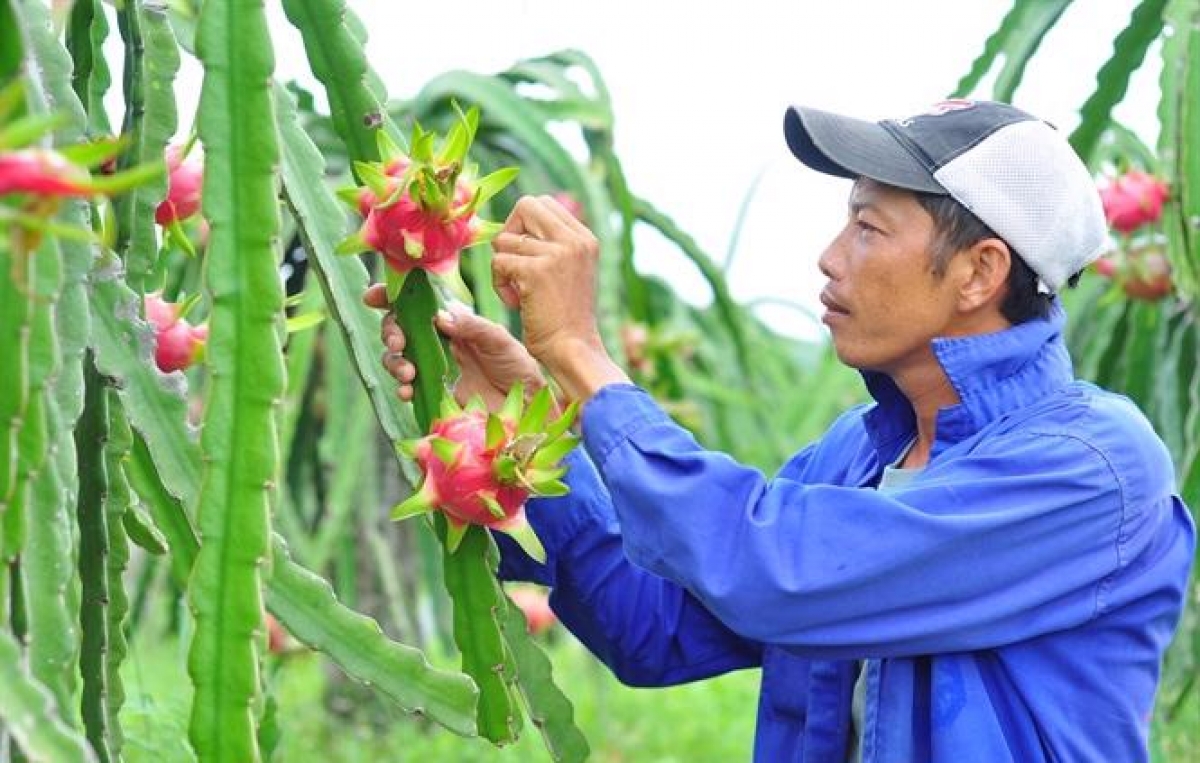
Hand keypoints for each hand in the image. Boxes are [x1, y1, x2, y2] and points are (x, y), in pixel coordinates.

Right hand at [363, 283, 545, 411]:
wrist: (525, 406)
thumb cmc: (517, 368)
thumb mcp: (499, 340)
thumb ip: (472, 327)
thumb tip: (439, 316)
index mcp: (453, 323)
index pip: (417, 304)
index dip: (392, 297)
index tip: (374, 297)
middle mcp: (438, 342)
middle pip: (399, 329)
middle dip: (390, 332)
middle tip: (399, 342)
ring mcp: (433, 368)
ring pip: (397, 357)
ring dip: (394, 361)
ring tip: (408, 373)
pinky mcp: (433, 393)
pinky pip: (407, 387)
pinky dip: (401, 387)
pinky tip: (407, 391)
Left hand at [491, 195, 629, 400]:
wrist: (573, 349)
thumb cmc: (565, 317)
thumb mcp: (568, 271)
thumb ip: (551, 244)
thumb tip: (512, 226)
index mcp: (585, 238)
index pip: (544, 203)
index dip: (523, 226)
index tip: (525, 255)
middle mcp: (575, 240)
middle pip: (525, 206)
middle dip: (509, 234)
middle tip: (513, 264)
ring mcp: (558, 253)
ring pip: (505, 240)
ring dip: (503, 268)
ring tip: (519, 293)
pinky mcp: (537, 271)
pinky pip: (499, 262)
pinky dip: (500, 285)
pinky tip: (516, 303)